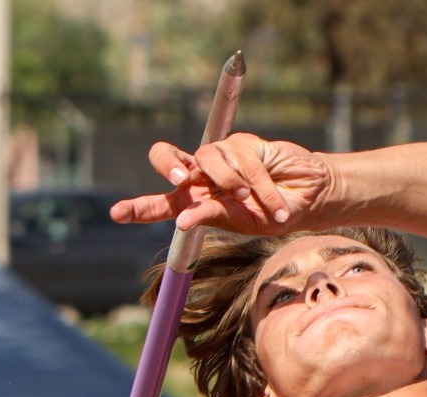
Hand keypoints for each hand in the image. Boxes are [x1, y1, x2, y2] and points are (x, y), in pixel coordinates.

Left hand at [112, 133, 334, 234]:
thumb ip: (213, 217)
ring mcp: (220, 158)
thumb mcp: (243, 222)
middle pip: (166, 158)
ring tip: (252, 199)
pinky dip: (257, 182)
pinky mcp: (241, 142)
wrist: (309, 197)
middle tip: (183, 179)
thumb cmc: (273, 215)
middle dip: (167, 164)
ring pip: (206, 157)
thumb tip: (182, 220)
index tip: (117, 214)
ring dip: (231, 182)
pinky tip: (273, 198)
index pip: (160, 204)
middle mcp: (202, 177)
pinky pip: (239, 158)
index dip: (137, 208)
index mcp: (196, 202)